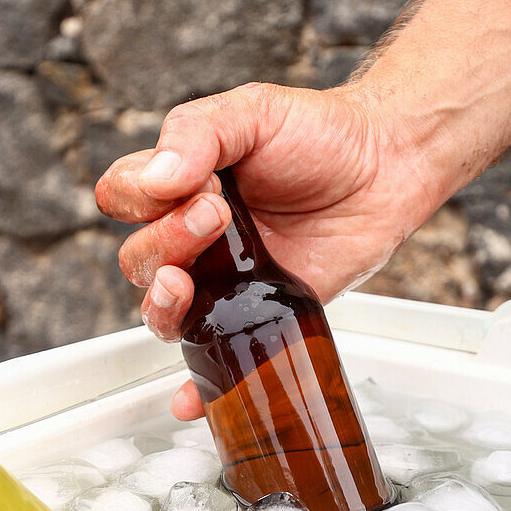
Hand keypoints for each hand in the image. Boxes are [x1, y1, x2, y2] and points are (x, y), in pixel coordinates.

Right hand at [95, 81, 442, 418]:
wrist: (387, 167)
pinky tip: (190, 398)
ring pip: (162, 310)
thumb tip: (156, 176)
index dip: (140, 195)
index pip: (123, 196)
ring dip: (163, 305)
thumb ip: (198, 132)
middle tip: (219, 215)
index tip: (194, 181)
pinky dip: (197, 384)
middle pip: (138, 258)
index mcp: (180, 182)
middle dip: (168, 241)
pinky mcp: (258, 313)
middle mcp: (193, 236)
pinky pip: (215, 357)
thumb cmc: (320, 134)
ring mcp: (222, 279)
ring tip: (186, 286)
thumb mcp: (253, 112)